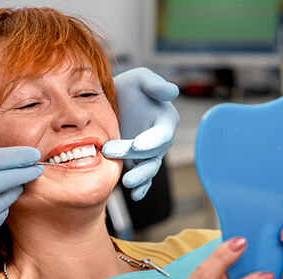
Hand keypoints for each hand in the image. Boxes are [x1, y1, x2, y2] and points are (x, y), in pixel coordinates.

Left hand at [102, 67, 179, 200]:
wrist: (111, 102)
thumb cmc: (128, 88)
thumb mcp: (140, 79)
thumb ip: (155, 84)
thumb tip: (172, 91)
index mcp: (165, 120)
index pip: (162, 134)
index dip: (151, 141)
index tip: (137, 145)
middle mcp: (159, 140)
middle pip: (152, 154)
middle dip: (135, 157)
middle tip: (110, 152)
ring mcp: (148, 154)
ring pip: (149, 169)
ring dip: (140, 178)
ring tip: (127, 183)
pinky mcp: (137, 163)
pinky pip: (142, 178)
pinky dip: (141, 188)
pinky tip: (134, 195)